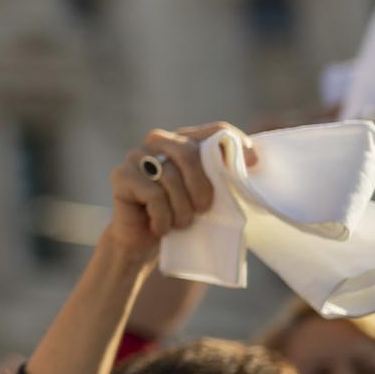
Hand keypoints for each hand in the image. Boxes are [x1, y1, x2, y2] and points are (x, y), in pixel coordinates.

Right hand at [103, 123, 256, 257]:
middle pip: (188, 152)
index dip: (234, 143)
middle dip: (201, 185)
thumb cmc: (181, 216)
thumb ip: (223, 177)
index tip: (252, 164)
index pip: (215, 130)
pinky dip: (162, 217)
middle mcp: (158, 141)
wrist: (143, 243)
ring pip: (169, 176)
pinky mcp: (121, 175)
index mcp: (184, 140)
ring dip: (182, 209)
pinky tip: (161, 228)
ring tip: (182, 224)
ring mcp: (136, 156)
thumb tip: (254, 162)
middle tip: (205, 209)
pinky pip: (152, 194)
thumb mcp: (208, 196)